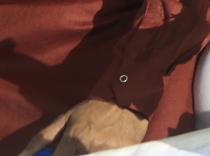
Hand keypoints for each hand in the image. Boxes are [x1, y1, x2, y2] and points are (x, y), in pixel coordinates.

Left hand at [18, 100, 147, 155]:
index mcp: (75, 137)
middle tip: (78, 146)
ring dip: (88, 152)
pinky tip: (106, 144)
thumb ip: (42, 139)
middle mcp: (91, 146)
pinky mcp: (123, 152)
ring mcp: (109, 151)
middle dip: (75, 154)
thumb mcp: (67, 118)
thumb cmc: (95, 108)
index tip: (60, 154)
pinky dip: (103, 153)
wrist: (130, 98)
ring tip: (95, 141)